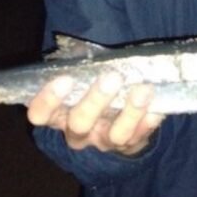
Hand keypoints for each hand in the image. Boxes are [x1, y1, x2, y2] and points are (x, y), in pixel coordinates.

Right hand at [27, 73, 163, 155]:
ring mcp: (103, 141)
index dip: (47, 100)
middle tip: (112, 77)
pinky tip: (156, 109)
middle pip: (79, 124)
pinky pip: (139, 138)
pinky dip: (148, 123)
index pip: (40, 114)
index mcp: (58, 114)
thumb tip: (87, 50)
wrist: (116, 119)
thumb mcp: (80, 78)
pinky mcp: (128, 146)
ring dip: (130, 112)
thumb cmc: (91, 89)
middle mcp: (77, 133)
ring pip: (115, 135)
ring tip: (143, 90)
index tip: (64, 79)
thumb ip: (79, 66)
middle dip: (95, 101)